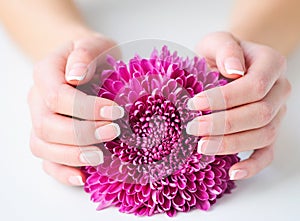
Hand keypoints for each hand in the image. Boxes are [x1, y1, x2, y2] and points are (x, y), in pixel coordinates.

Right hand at [28, 33, 123, 185]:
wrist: (82, 64)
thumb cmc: (91, 56)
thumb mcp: (93, 44)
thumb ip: (85, 53)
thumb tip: (75, 75)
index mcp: (45, 74)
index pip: (57, 96)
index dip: (85, 108)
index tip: (115, 111)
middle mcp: (37, 100)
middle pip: (47, 125)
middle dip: (81, 133)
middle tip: (113, 132)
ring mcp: (40, 121)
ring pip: (42, 146)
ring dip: (72, 155)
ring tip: (101, 155)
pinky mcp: (49, 139)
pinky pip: (47, 161)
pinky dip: (63, 172)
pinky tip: (83, 176)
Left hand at [186, 32, 290, 179]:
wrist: (230, 66)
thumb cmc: (220, 55)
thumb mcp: (217, 42)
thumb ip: (226, 49)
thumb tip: (235, 70)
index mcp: (270, 64)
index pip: (254, 86)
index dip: (224, 98)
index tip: (194, 104)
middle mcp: (279, 90)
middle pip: (259, 114)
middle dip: (223, 124)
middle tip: (192, 128)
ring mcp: (277, 113)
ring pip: (263, 135)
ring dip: (231, 144)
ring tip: (202, 147)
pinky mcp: (268, 131)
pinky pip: (267, 153)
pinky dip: (252, 165)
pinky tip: (232, 171)